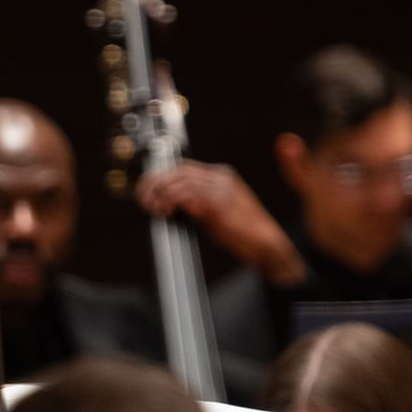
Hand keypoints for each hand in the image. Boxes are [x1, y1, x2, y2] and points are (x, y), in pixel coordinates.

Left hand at [140, 161, 303, 285]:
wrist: (268, 243)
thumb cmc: (244, 233)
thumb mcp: (218, 211)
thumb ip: (198, 202)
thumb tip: (171, 202)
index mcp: (222, 175)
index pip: (184, 167)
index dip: (162, 176)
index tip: (146, 188)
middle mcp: (221, 177)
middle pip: (179, 171)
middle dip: (156, 183)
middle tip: (143, 198)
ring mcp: (221, 189)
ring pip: (180, 181)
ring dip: (161, 193)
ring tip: (152, 207)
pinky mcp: (219, 203)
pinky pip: (187, 196)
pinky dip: (171, 201)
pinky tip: (166, 212)